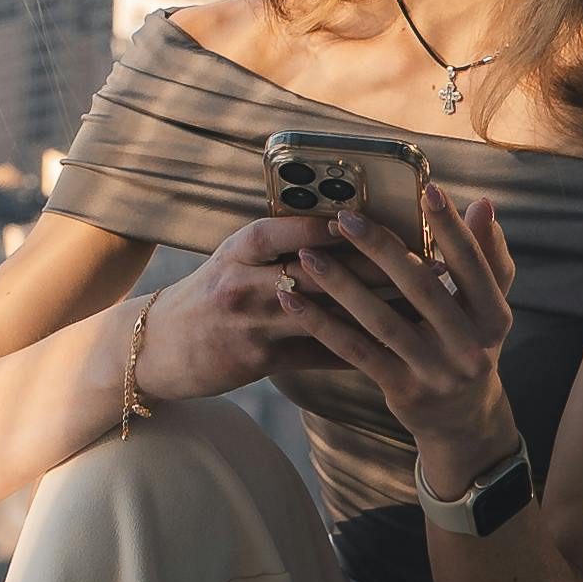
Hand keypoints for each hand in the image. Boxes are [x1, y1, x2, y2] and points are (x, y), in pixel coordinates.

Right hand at [128, 212, 404, 415]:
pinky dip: (352, 350)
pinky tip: (389, 350)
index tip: (391, 223)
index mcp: (242, 245)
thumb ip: (282, 246)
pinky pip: (314, 353)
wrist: (156, 345)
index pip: (295, 227)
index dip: (342, 226)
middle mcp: (243, 278)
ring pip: (322, 313)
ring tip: (419, 309)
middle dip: (377, 269)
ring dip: (373, 310)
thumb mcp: (236, 258)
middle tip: (426, 267)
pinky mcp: (254, 358)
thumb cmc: (209, 295)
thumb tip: (347, 229)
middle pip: (319, 271)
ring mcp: (248, 320)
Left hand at [277, 177, 519, 494]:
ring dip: (341, 284)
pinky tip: (292, 299)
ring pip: (382, 320)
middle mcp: (470, 346)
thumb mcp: (487, 306)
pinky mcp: (402, 389)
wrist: (463, 419)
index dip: (451, 227)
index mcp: (494, 317)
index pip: (472, 264)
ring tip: (307, 254)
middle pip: (422, 288)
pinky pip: (357, 351)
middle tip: (345, 218)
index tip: (428, 189)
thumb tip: (483, 203)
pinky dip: (323, 324)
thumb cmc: (468, 342)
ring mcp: (436, 371)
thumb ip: (487, 255)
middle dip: (382, 249)